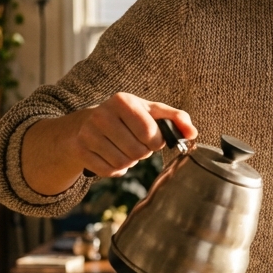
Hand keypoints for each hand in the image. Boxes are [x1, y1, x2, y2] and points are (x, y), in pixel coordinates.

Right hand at [68, 93, 196, 176]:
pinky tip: (112, 156)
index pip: (149, 132)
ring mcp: (88, 133)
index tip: (152, 138)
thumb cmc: (127, 118)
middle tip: (137, 144)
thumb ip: (176, 118)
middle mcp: (101, 114)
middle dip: (143, 152)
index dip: (155, 141)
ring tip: (125, 149)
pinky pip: (108, 171)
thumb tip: (193, 133)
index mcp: (122, 101)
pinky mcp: (80, 150)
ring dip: (130, 161)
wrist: (86, 124)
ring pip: (123, 162)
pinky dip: (116, 169)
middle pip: (137, 150)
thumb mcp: (151, 112)